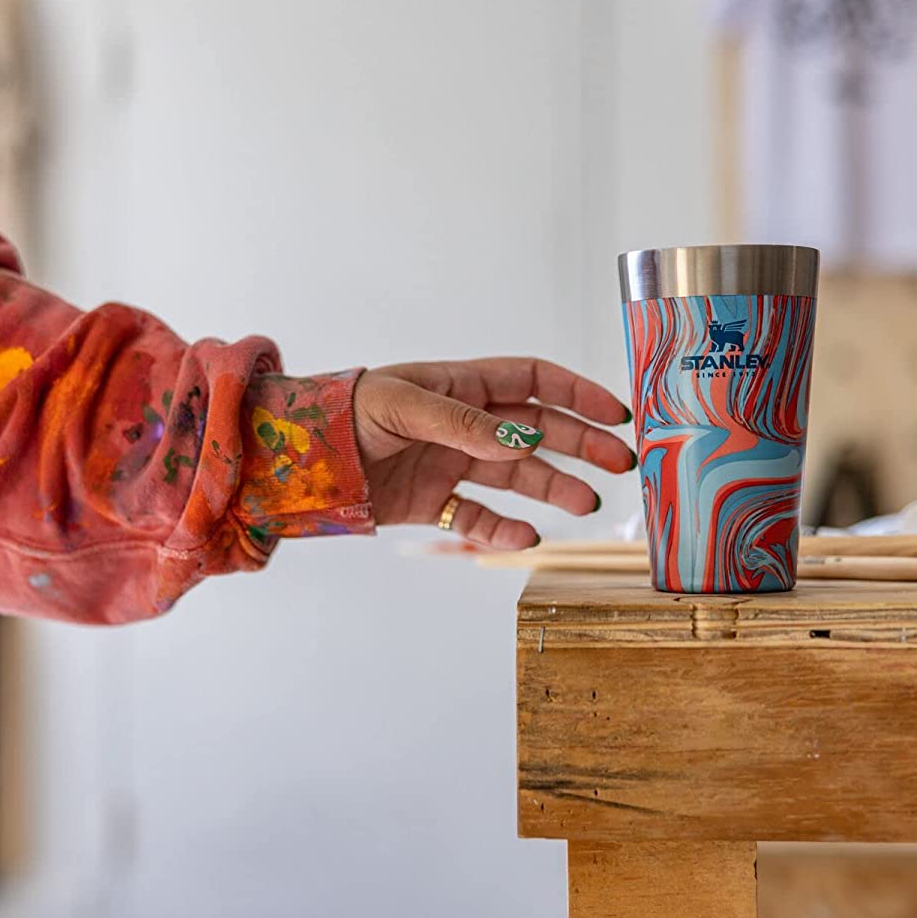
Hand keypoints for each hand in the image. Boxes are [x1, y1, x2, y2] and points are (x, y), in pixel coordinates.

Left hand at [353, 358, 635, 549]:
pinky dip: (503, 529)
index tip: (615, 414)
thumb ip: (464, 424)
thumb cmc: (342, 414)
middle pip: (537, 430)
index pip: (532, 380)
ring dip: (554, 487)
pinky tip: (527, 537)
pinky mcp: (432, 501)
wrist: (296, 461)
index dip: (576, 393)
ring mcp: (450, 463)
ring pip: (516, 475)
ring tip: (586, 503)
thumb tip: (525, 440)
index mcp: (459, 385)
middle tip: (621, 464)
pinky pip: (478, 516)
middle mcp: (462, 423)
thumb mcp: (402, 406)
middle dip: (581, 444)